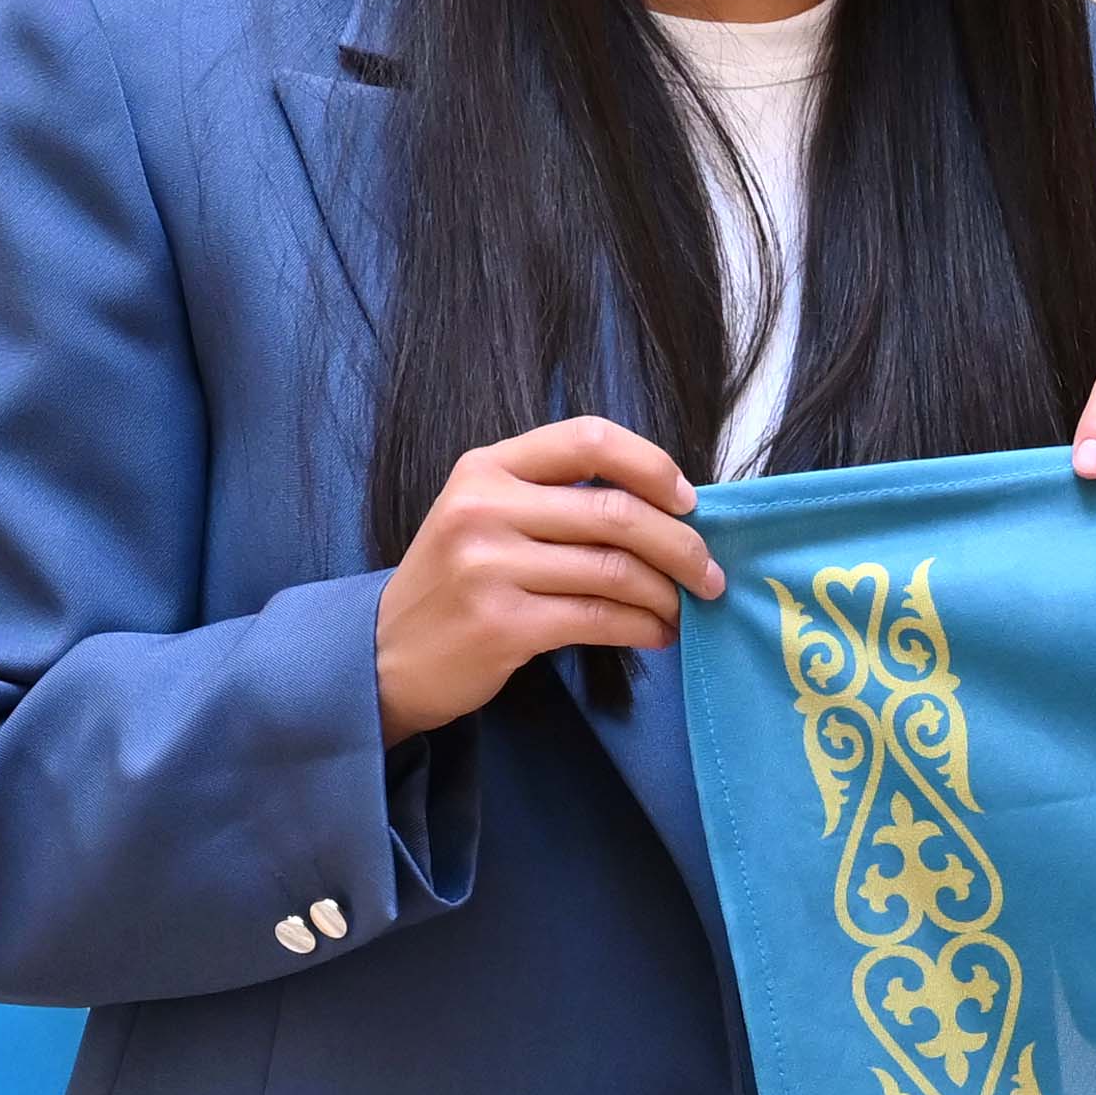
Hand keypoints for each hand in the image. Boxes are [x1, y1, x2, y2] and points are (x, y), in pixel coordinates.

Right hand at [373, 416, 720, 741]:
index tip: (687, 501)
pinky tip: (658, 635)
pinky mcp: (502, 624)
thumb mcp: (487, 517)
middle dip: (680, 545)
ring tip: (683, 609)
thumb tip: (670, 510)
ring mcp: (489, 567)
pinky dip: (643, 627)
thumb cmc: (457, 582)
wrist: (386, 655)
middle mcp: (484, 509)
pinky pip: (599, 619)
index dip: (651, 465)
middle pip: (615, 512)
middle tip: (709, 573)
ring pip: (614, 570)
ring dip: (666, 594)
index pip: (588, 438)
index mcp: (486, 468)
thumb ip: (558, 499)